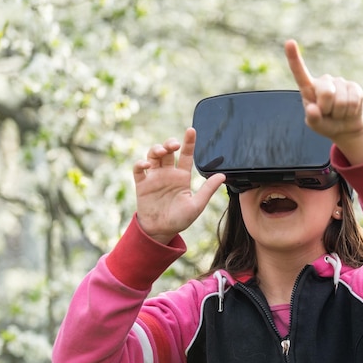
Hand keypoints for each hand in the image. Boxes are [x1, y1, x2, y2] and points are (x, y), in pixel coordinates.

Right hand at [133, 128, 225, 243]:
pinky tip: (146, 164)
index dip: (189, 142)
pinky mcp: (142, 184)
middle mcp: (168, 174)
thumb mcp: (197, 205)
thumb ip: (208, 189)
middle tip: (173, 145)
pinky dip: (141, 163)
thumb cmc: (180, 219)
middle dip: (169, 143)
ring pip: (153, 156)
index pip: (186, 155)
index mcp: (182, 177)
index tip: (191, 130)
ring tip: (161, 151)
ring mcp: (154, 178)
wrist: (161, 232)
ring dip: (156, 149)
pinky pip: (139, 169)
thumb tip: (223, 176)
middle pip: (167, 151)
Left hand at [284, 39, 362, 164]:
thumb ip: (312, 119)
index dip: (294, 58)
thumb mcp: (316, 125)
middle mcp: (324, 81)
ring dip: (340, 113)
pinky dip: (351, 112)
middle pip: (326, 93)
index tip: (289, 42)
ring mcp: (339, 82)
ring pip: (342, 101)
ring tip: (338, 113)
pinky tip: (349, 110)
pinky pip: (354, 101)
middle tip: (328, 113)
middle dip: (328, 109)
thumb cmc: (325, 123)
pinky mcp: (354, 86)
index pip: (300, 73)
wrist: (345, 126)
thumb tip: (313, 108)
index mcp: (309, 89)